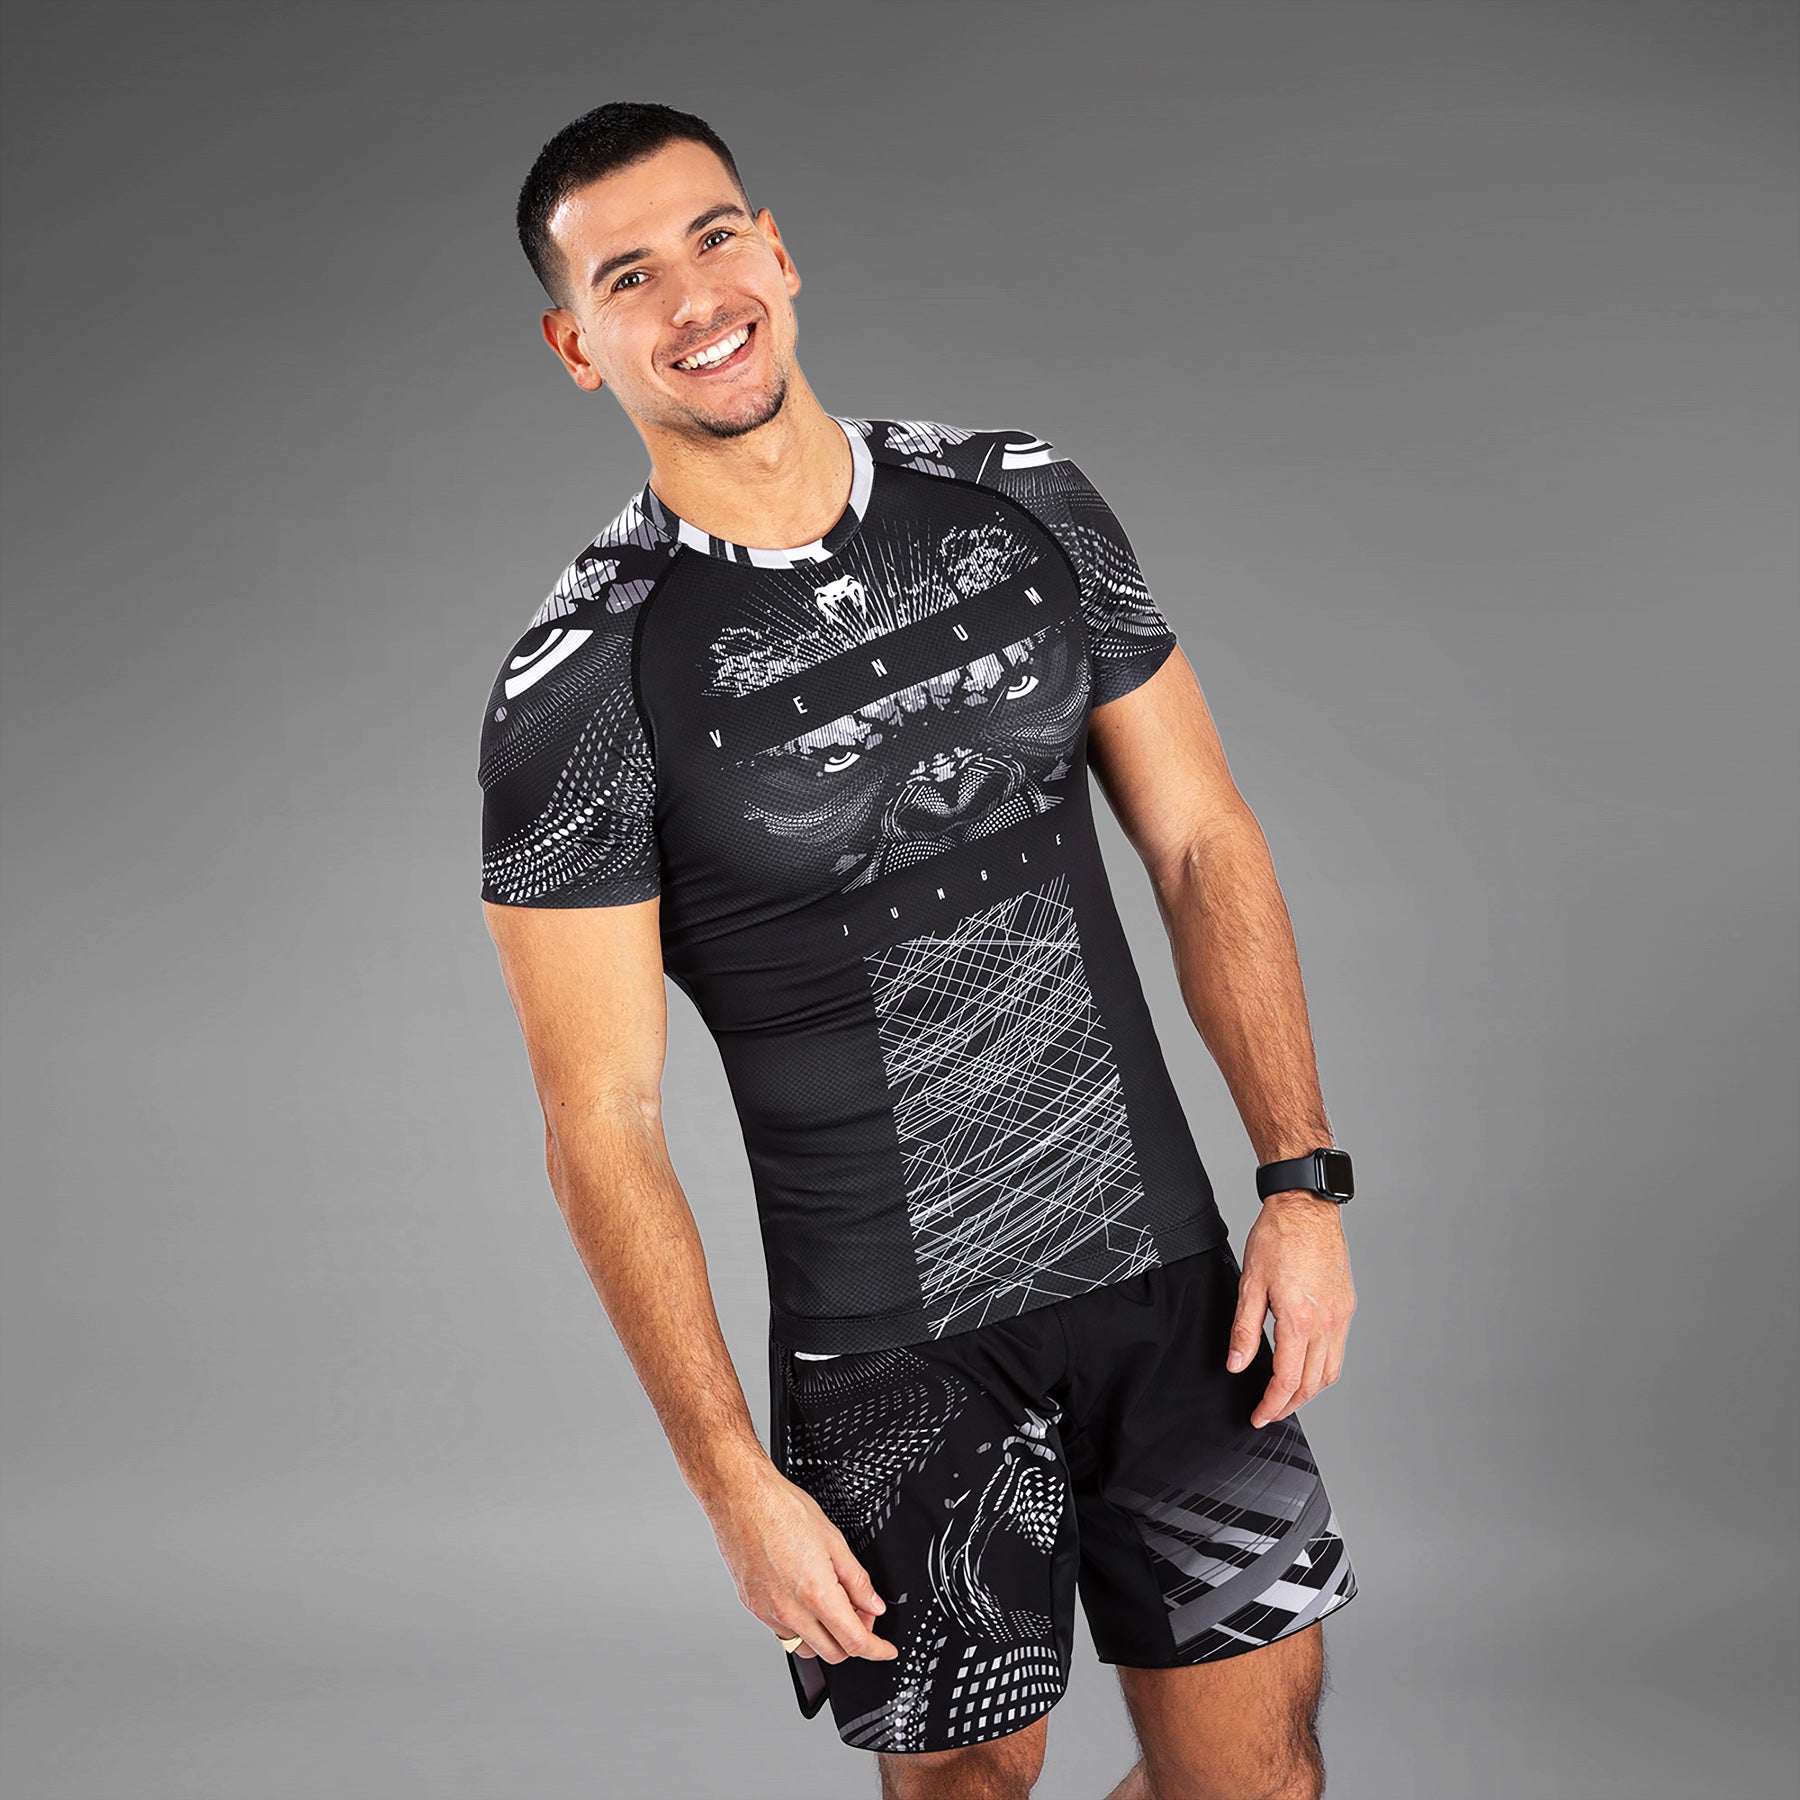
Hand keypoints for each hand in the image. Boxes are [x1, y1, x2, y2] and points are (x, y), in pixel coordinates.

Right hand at [704, 1461, 898, 1663]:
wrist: (742, 1498)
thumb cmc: (782, 1509)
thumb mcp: (834, 1540)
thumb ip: (857, 1580)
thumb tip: (873, 1604)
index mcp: (816, 1595)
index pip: (854, 1642)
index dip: (877, 1650)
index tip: (885, 1649)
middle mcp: (790, 1611)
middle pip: (832, 1654)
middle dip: (854, 1641)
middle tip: (860, 1614)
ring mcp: (768, 1613)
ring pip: (806, 1648)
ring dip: (825, 1639)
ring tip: (831, 1608)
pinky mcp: (753, 1607)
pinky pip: (782, 1633)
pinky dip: (800, 1627)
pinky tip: (804, 1600)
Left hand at [1226, 1192, 1355, 1427]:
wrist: (1306, 1208)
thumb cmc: (1276, 1238)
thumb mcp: (1250, 1283)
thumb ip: (1244, 1329)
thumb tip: (1237, 1365)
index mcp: (1299, 1319)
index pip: (1287, 1380)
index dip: (1272, 1405)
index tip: (1258, 1415)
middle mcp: (1326, 1323)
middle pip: (1311, 1384)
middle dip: (1289, 1405)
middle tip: (1268, 1411)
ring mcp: (1341, 1316)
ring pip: (1330, 1373)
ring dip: (1308, 1392)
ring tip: (1285, 1396)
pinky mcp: (1347, 1307)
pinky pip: (1338, 1351)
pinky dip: (1322, 1370)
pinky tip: (1305, 1367)